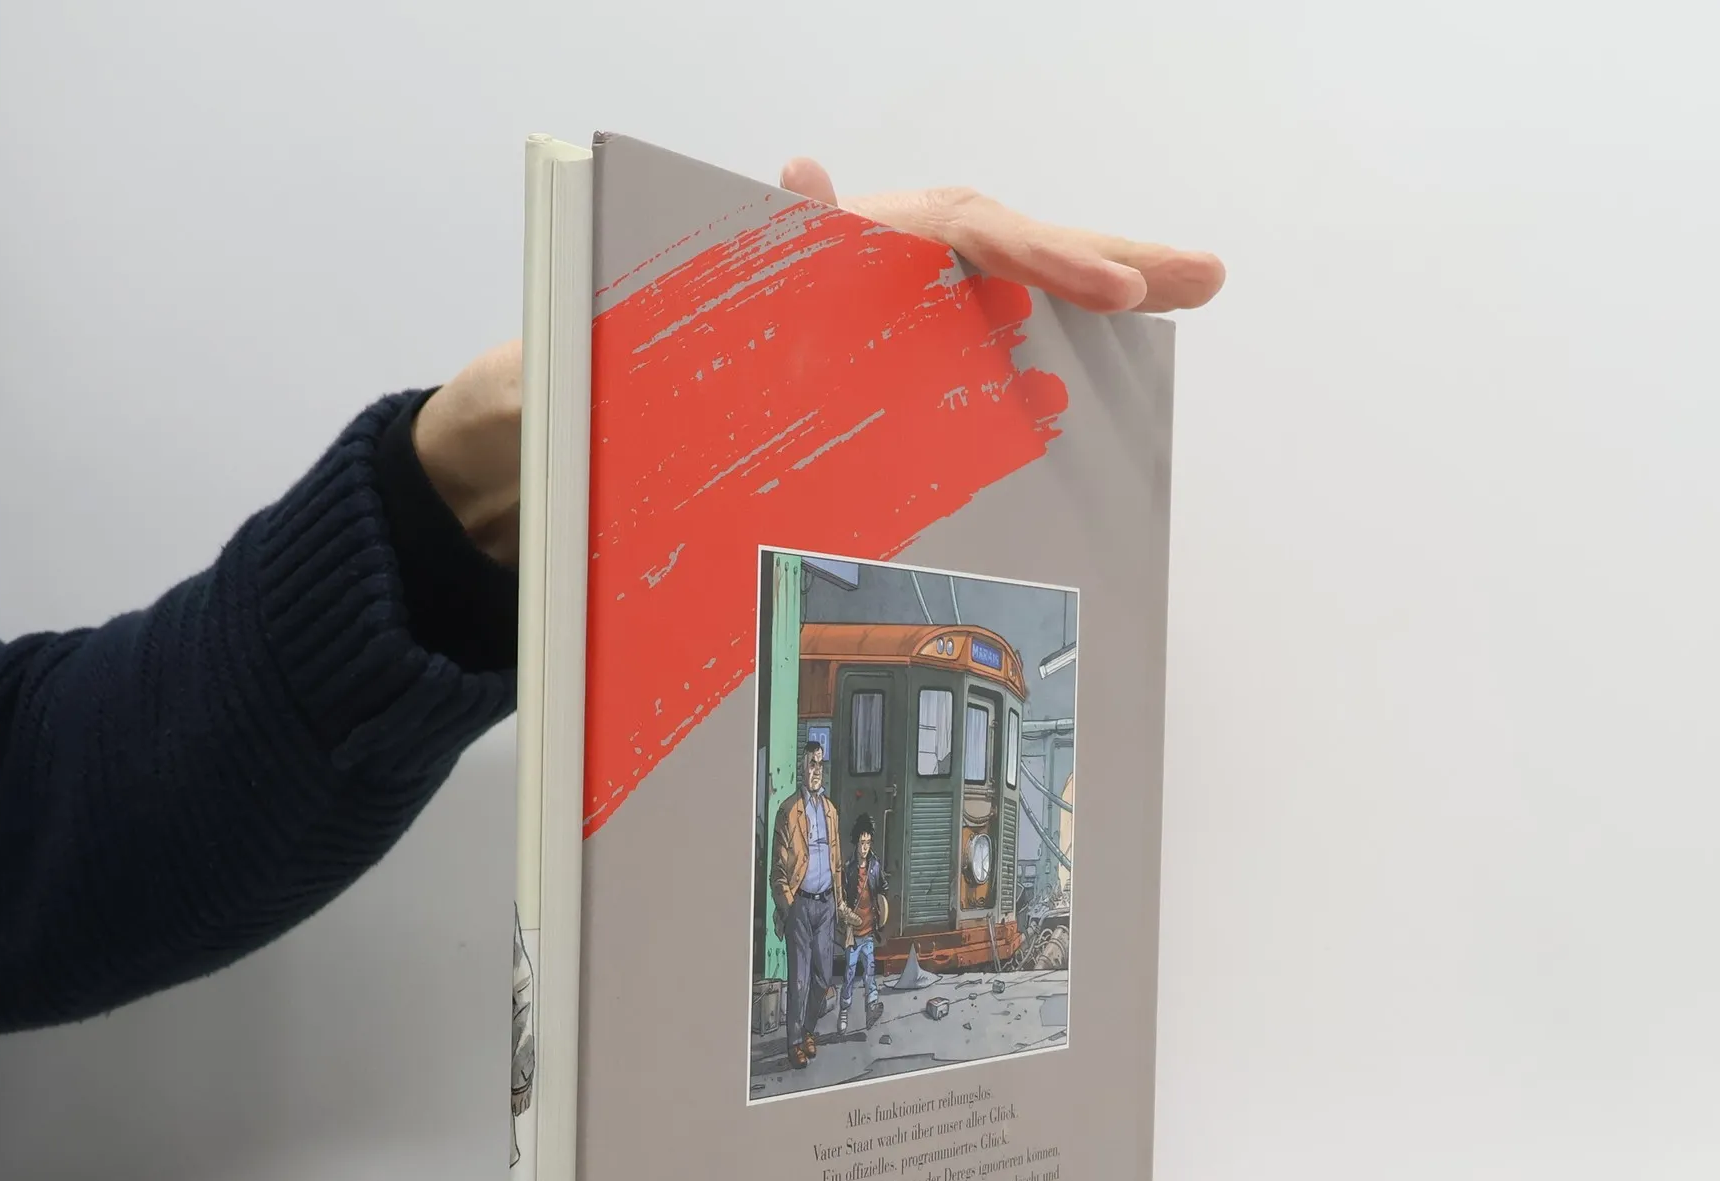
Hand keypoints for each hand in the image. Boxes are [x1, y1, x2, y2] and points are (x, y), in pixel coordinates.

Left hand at [412, 167, 1224, 564]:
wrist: (517, 462)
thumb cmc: (559, 395)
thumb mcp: (621, 338)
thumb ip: (727, 269)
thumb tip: (807, 180)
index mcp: (802, 262)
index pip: (945, 230)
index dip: (1033, 252)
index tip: (1108, 289)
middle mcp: (836, 289)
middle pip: (989, 250)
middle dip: (1099, 259)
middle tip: (1203, 276)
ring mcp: (846, 344)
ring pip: (977, 311)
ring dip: (1075, 309)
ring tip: (1171, 311)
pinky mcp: (842, 404)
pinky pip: (941, 386)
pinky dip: (1009, 386)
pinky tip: (1064, 411)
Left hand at [780, 159, 1223, 315]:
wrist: (804, 307)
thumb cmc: (809, 284)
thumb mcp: (805, 259)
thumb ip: (810, 229)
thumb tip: (801, 176)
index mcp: (937, 225)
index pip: (1009, 243)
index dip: (1065, 267)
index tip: (1120, 293)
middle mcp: (979, 240)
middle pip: (1064, 248)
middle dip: (1135, 262)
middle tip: (1204, 276)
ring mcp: (996, 275)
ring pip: (1074, 276)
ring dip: (1142, 281)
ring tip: (1205, 284)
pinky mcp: (1001, 311)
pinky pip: (1057, 316)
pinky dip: (1104, 322)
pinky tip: (1151, 342)